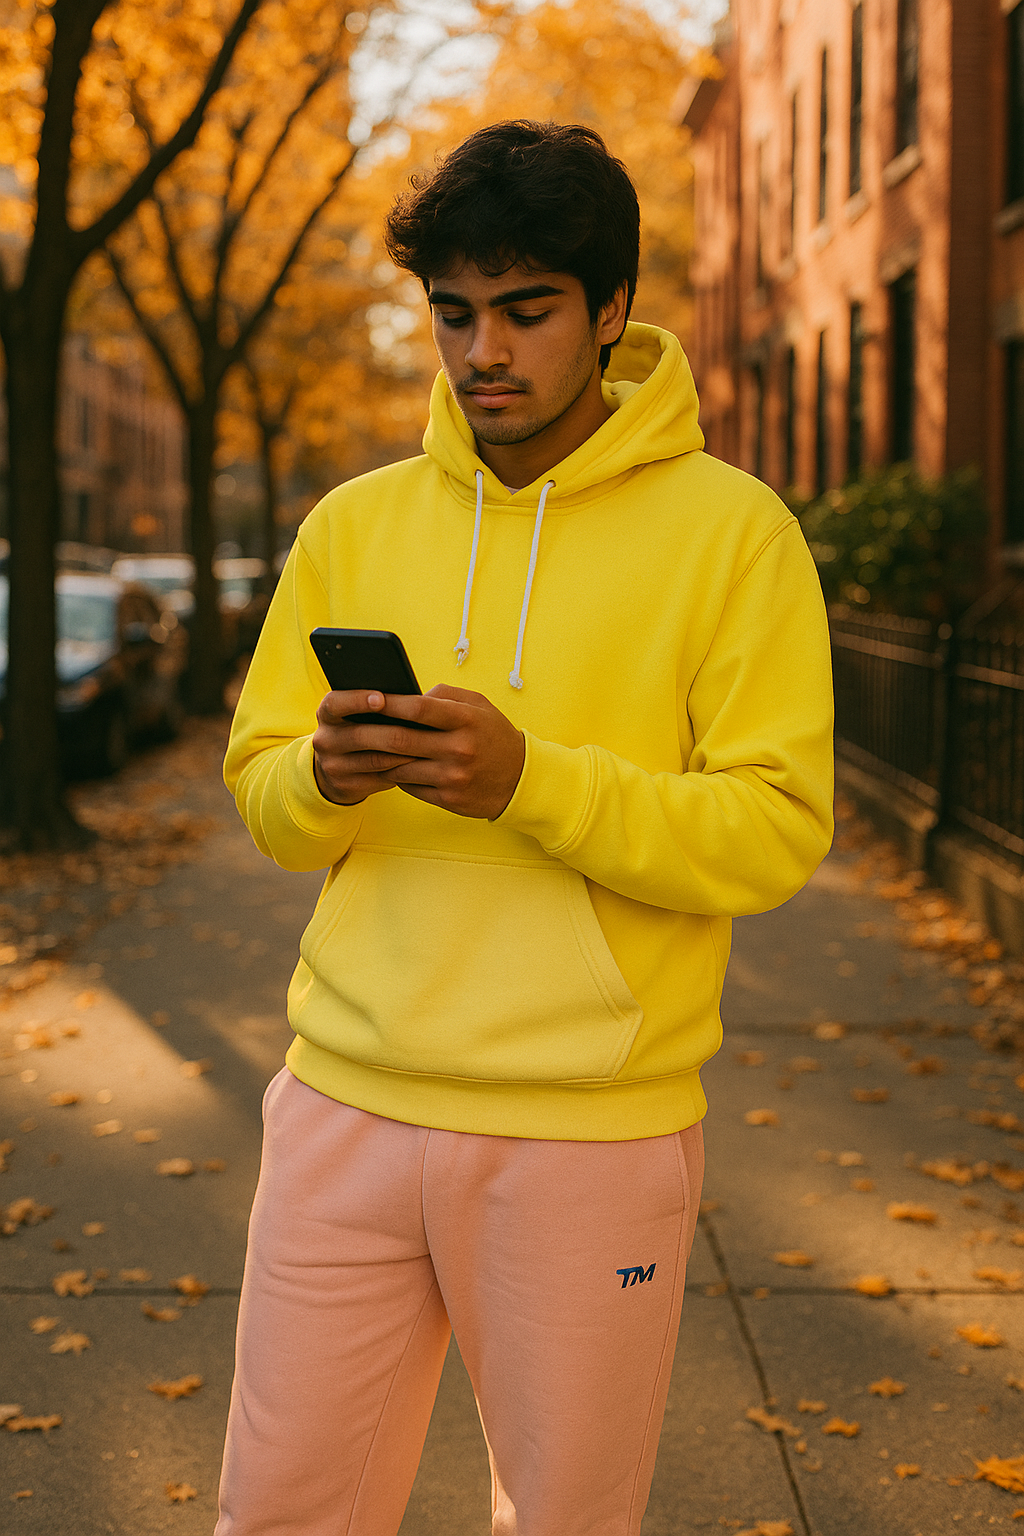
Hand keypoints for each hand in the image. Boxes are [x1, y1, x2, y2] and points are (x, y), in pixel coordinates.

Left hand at [312, 685, 524, 818]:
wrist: (520, 779)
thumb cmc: (493, 735)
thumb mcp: (478, 706)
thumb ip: (444, 696)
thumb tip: (406, 695)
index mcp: (466, 720)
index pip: (419, 708)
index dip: (390, 702)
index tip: (368, 697)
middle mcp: (459, 749)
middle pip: (402, 739)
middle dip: (372, 732)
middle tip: (352, 726)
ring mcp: (453, 777)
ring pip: (400, 766)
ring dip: (378, 757)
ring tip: (363, 748)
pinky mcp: (449, 799)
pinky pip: (409, 786)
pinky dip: (394, 775)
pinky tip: (386, 767)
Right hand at [312, 689, 426, 805]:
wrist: (339, 769)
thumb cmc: (362, 730)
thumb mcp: (358, 715)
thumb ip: (379, 705)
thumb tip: (414, 698)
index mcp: (327, 714)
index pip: (335, 703)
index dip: (357, 700)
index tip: (381, 698)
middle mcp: (325, 739)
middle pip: (359, 735)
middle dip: (391, 732)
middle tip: (421, 726)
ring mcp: (333, 766)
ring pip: (374, 760)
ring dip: (403, 753)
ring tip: (428, 745)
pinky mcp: (346, 786)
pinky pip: (379, 778)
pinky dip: (401, 771)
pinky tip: (419, 765)